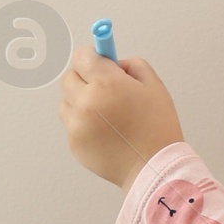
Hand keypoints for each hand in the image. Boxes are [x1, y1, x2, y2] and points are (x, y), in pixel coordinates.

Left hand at [58, 47, 183, 190]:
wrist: (153, 167)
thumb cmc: (156, 128)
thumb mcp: (154, 86)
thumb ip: (132, 65)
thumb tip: (113, 62)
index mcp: (107, 83)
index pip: (82, 57)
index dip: (91, 57)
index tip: (97, 61)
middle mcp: (86, 102)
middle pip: (69, 77)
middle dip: (84, 77)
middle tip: (102, 86)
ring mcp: (77, 124)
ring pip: (67, 101)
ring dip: (80, 100)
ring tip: (105, 113)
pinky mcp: (74, 143)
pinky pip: (71, 123)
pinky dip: (83, 122)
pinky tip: (104, 130)